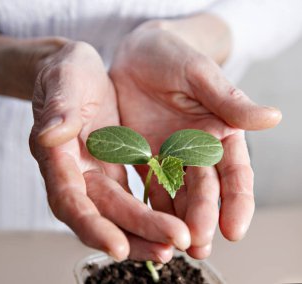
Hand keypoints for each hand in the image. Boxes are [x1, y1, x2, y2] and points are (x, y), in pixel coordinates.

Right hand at [29, 41, 190, 261]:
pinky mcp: (116, 166)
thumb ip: (60, 107)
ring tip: (178, 242)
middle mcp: (75, 171)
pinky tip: (178, 219)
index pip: (69, 198)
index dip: (90, 224)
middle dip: (133, 230)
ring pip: (121, 209)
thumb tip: (50, 135)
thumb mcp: (63, 79)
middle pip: (101, 211)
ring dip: (147, 229)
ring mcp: (97, 171)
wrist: (78, 69)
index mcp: (56, 154)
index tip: (117, 246)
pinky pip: (135, 193)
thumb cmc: (66, 71)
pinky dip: (154, 208)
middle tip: (167, 247)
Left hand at [110, 17, 281, 258]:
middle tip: (199, 246)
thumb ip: (230, 100)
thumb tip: (274, 117)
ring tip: (174, 246)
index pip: (234, 174)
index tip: (235, 229)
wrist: (137, 54)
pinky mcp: (141, 157)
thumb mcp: (201, 75)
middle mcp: (196, 152)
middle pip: (203, 191)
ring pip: (175, 195)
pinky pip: (145, 185)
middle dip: (203, 219)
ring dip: (176, 221)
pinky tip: (145, 225)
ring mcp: (168, 157)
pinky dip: (147, 205)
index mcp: (219, 134)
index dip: (236, 202)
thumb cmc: (174, 57)